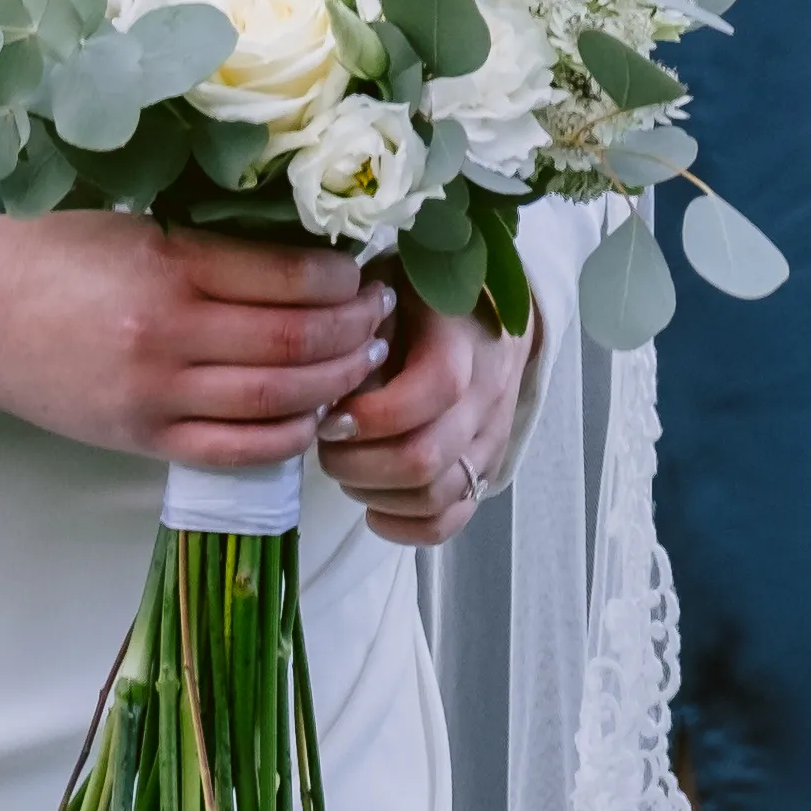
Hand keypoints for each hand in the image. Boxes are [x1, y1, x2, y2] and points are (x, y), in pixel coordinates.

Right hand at [0, 215, 392, 469]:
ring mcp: (156, 394)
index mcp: (167, 266)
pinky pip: (237, 449)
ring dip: (333, 384)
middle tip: (381, 318)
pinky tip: (310, 417)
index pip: (287, 277)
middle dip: (354, 331)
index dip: (343, 281)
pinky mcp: (142, 437)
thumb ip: (209, 248)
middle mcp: (168, 334)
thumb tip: (302, 261)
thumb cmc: (52, 255)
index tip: (365, 274)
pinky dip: (287, 436)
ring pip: (277, 398)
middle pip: (295, 340)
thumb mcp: (133, 228)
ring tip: (359, 365)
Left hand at [317, 299, 537, 549]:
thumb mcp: (388, 284)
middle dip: (358, 464)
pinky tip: (373, 507)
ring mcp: (490, 439)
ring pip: (435, 497)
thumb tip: (320, 373)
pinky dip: (406, 527)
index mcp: (461, 342)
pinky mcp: (486, 469)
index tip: (328, 414)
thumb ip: (358, 322)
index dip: (371, 414)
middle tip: (327, 444)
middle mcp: (485, 397)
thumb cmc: (423, 296)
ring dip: (375, 494)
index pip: (431, 391)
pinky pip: (452, 520)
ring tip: (346, 467)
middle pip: (425, 458)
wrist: (489, 314)